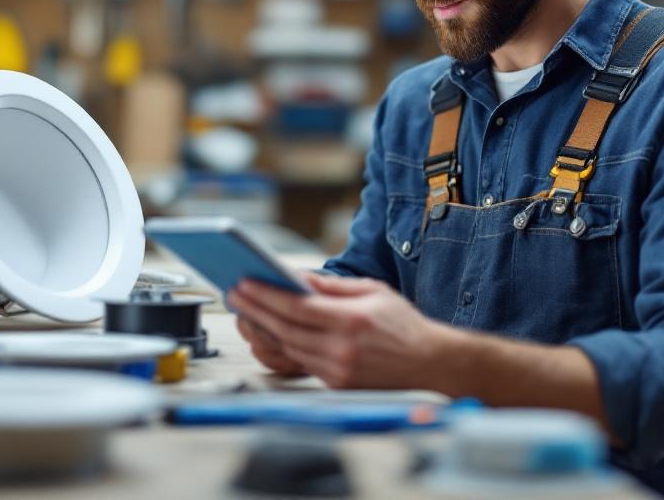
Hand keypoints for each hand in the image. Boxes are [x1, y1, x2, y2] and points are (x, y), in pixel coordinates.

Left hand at [228, 272, 445, 389]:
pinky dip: (282, 345)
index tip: (244, 282)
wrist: (430, 366)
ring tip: (246, 311)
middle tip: (234, 294)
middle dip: (255, 310)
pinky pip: (301, 362)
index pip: (296, 307)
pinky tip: (270, 331)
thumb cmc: (404, 326)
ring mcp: (338, 370)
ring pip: (289, 347)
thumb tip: (298, 278)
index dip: (265, 295)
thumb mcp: (373, 291)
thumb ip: (333, 286)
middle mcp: (342, 348)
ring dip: (263, 328)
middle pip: (285, 328)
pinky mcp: (336, 384)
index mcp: (351, 320)